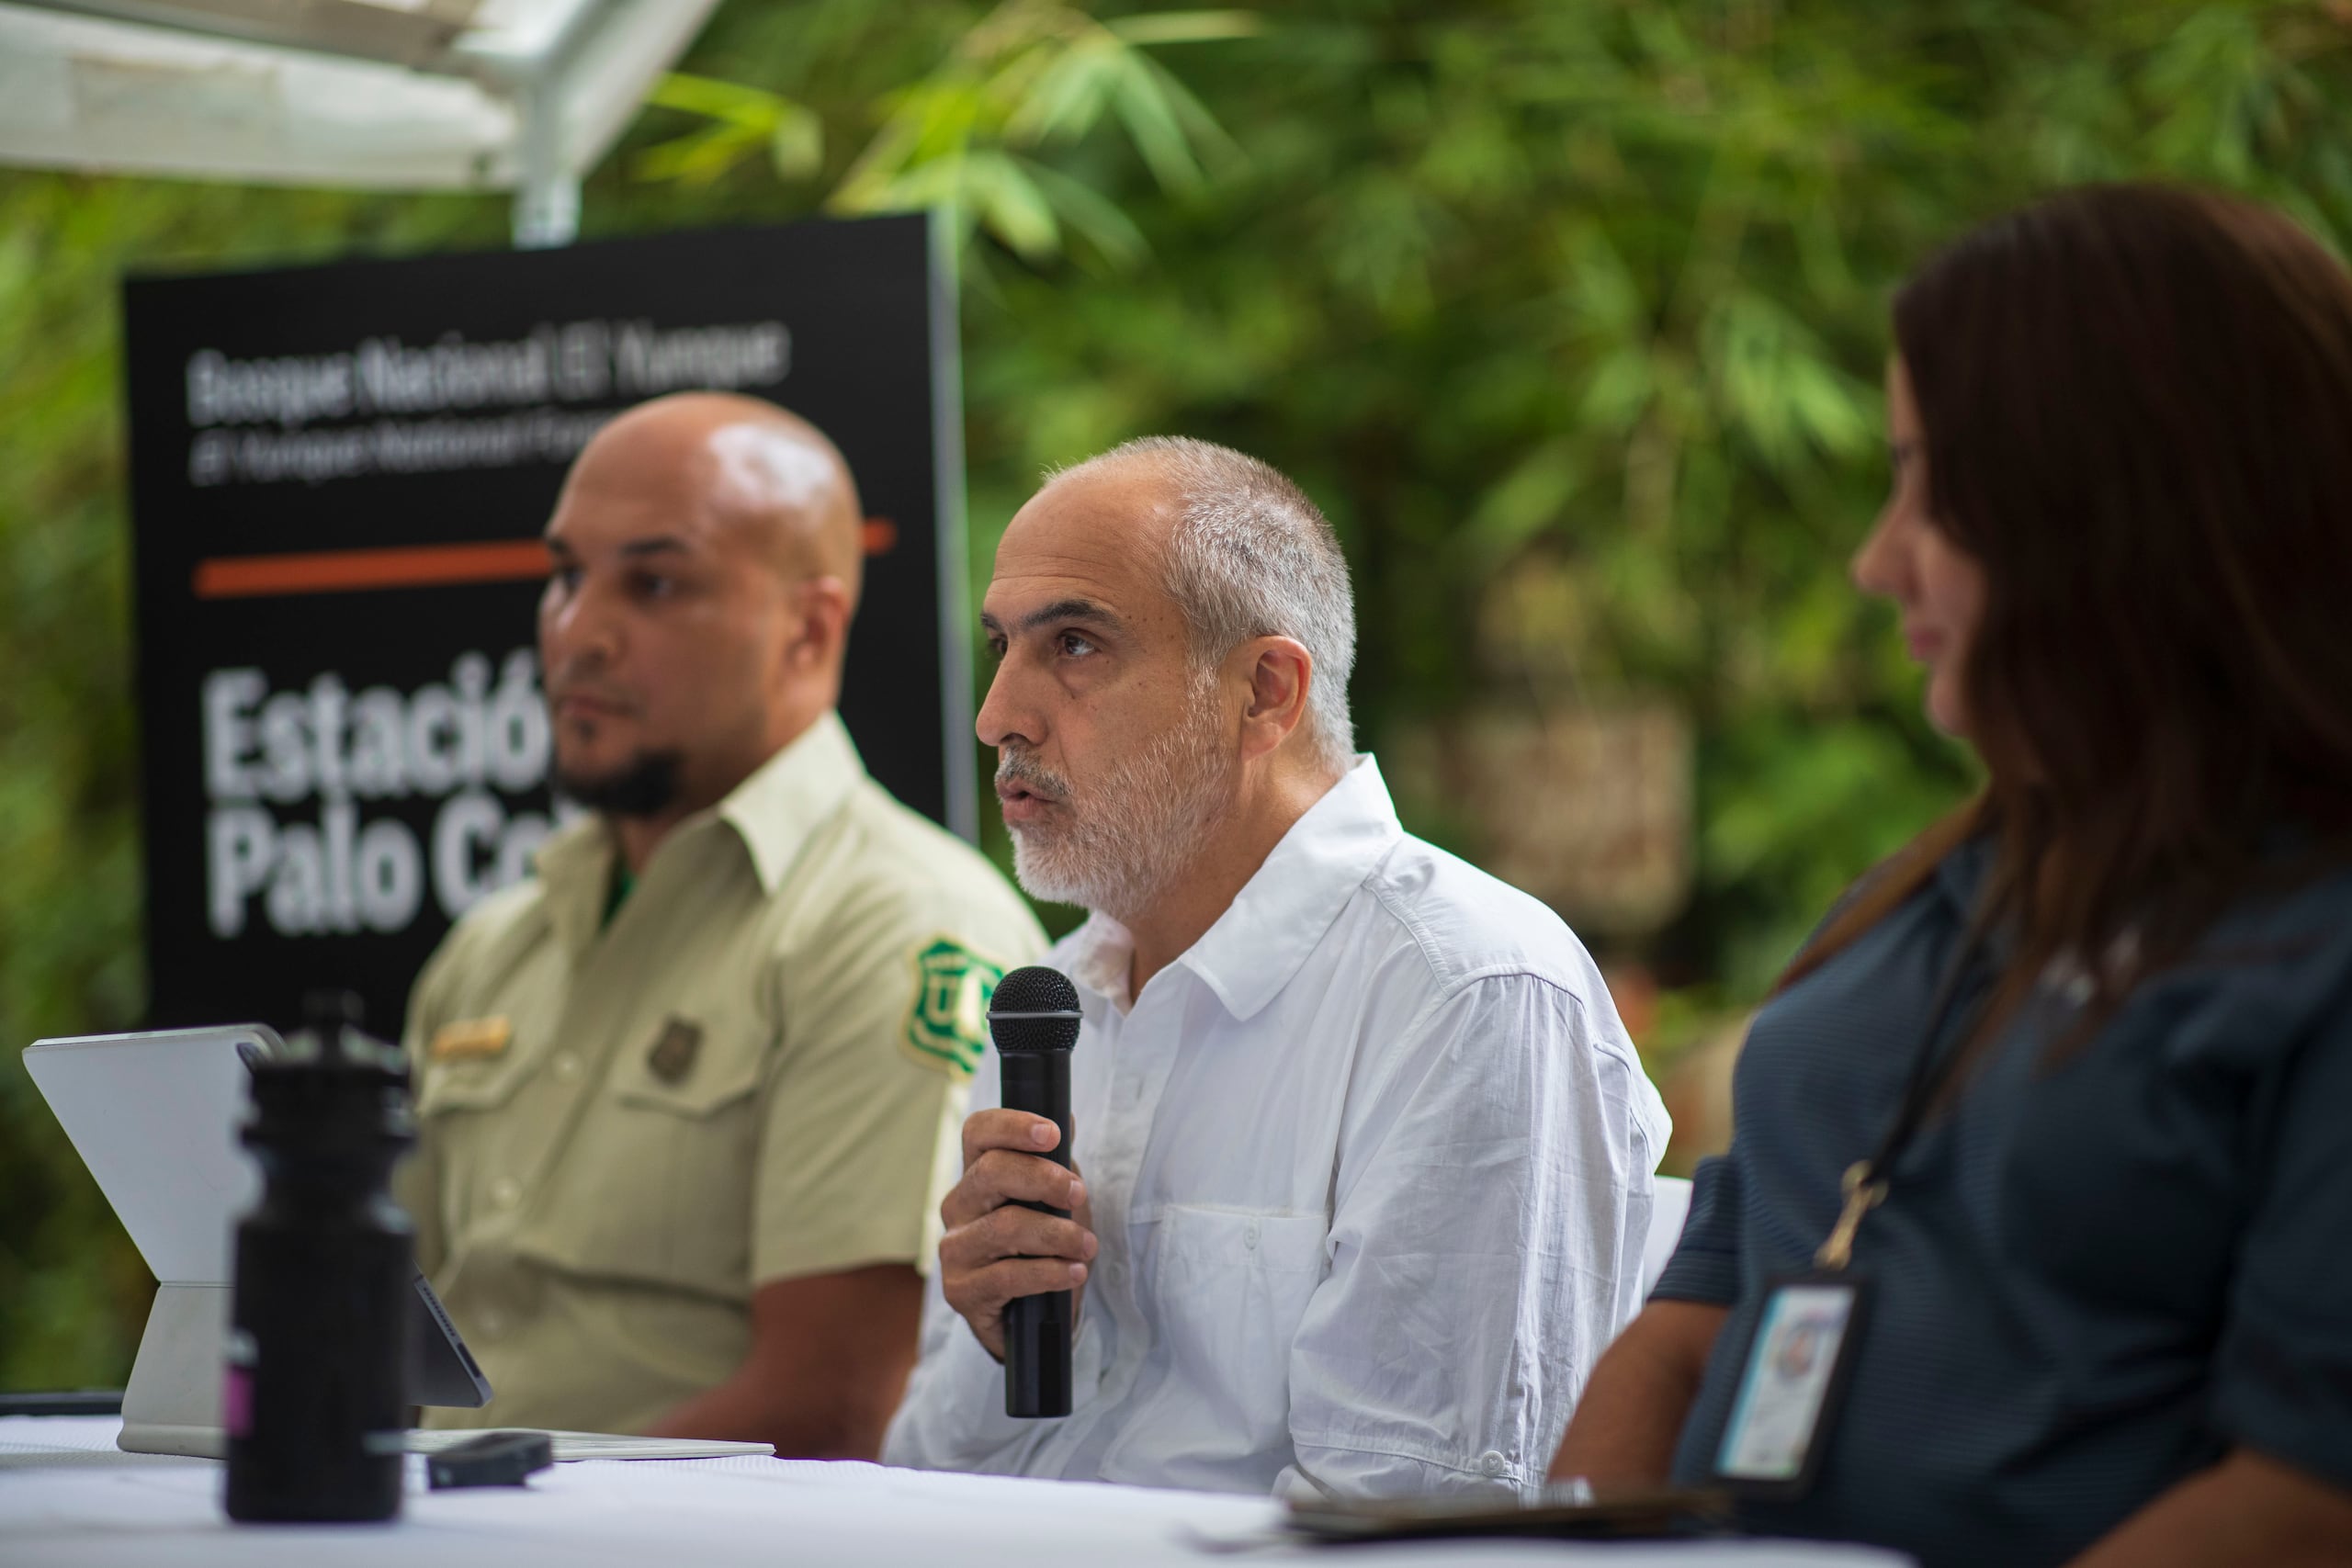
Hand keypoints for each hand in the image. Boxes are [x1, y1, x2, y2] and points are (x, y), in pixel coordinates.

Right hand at [938, 1109, 1096, 1361]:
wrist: (1035, 1316)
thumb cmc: (1044, 1247)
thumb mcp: (1056, 1200)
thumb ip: (1056, 1162)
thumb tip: (1063, 1116)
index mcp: (978, 1174)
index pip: (978, 1132)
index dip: (1013, 1126)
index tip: (1053, 1134)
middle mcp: (957, 1206)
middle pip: (991, 1172)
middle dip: (1044, 1180)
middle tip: (1079, 1195)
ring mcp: (954, 1249)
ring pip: (1005, 1226)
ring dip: (1057, 1234)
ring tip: (1087, 1247)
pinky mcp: (961, 1291)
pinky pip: (1008, 1275)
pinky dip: (1050, 1272)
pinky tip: (1074, 1273)